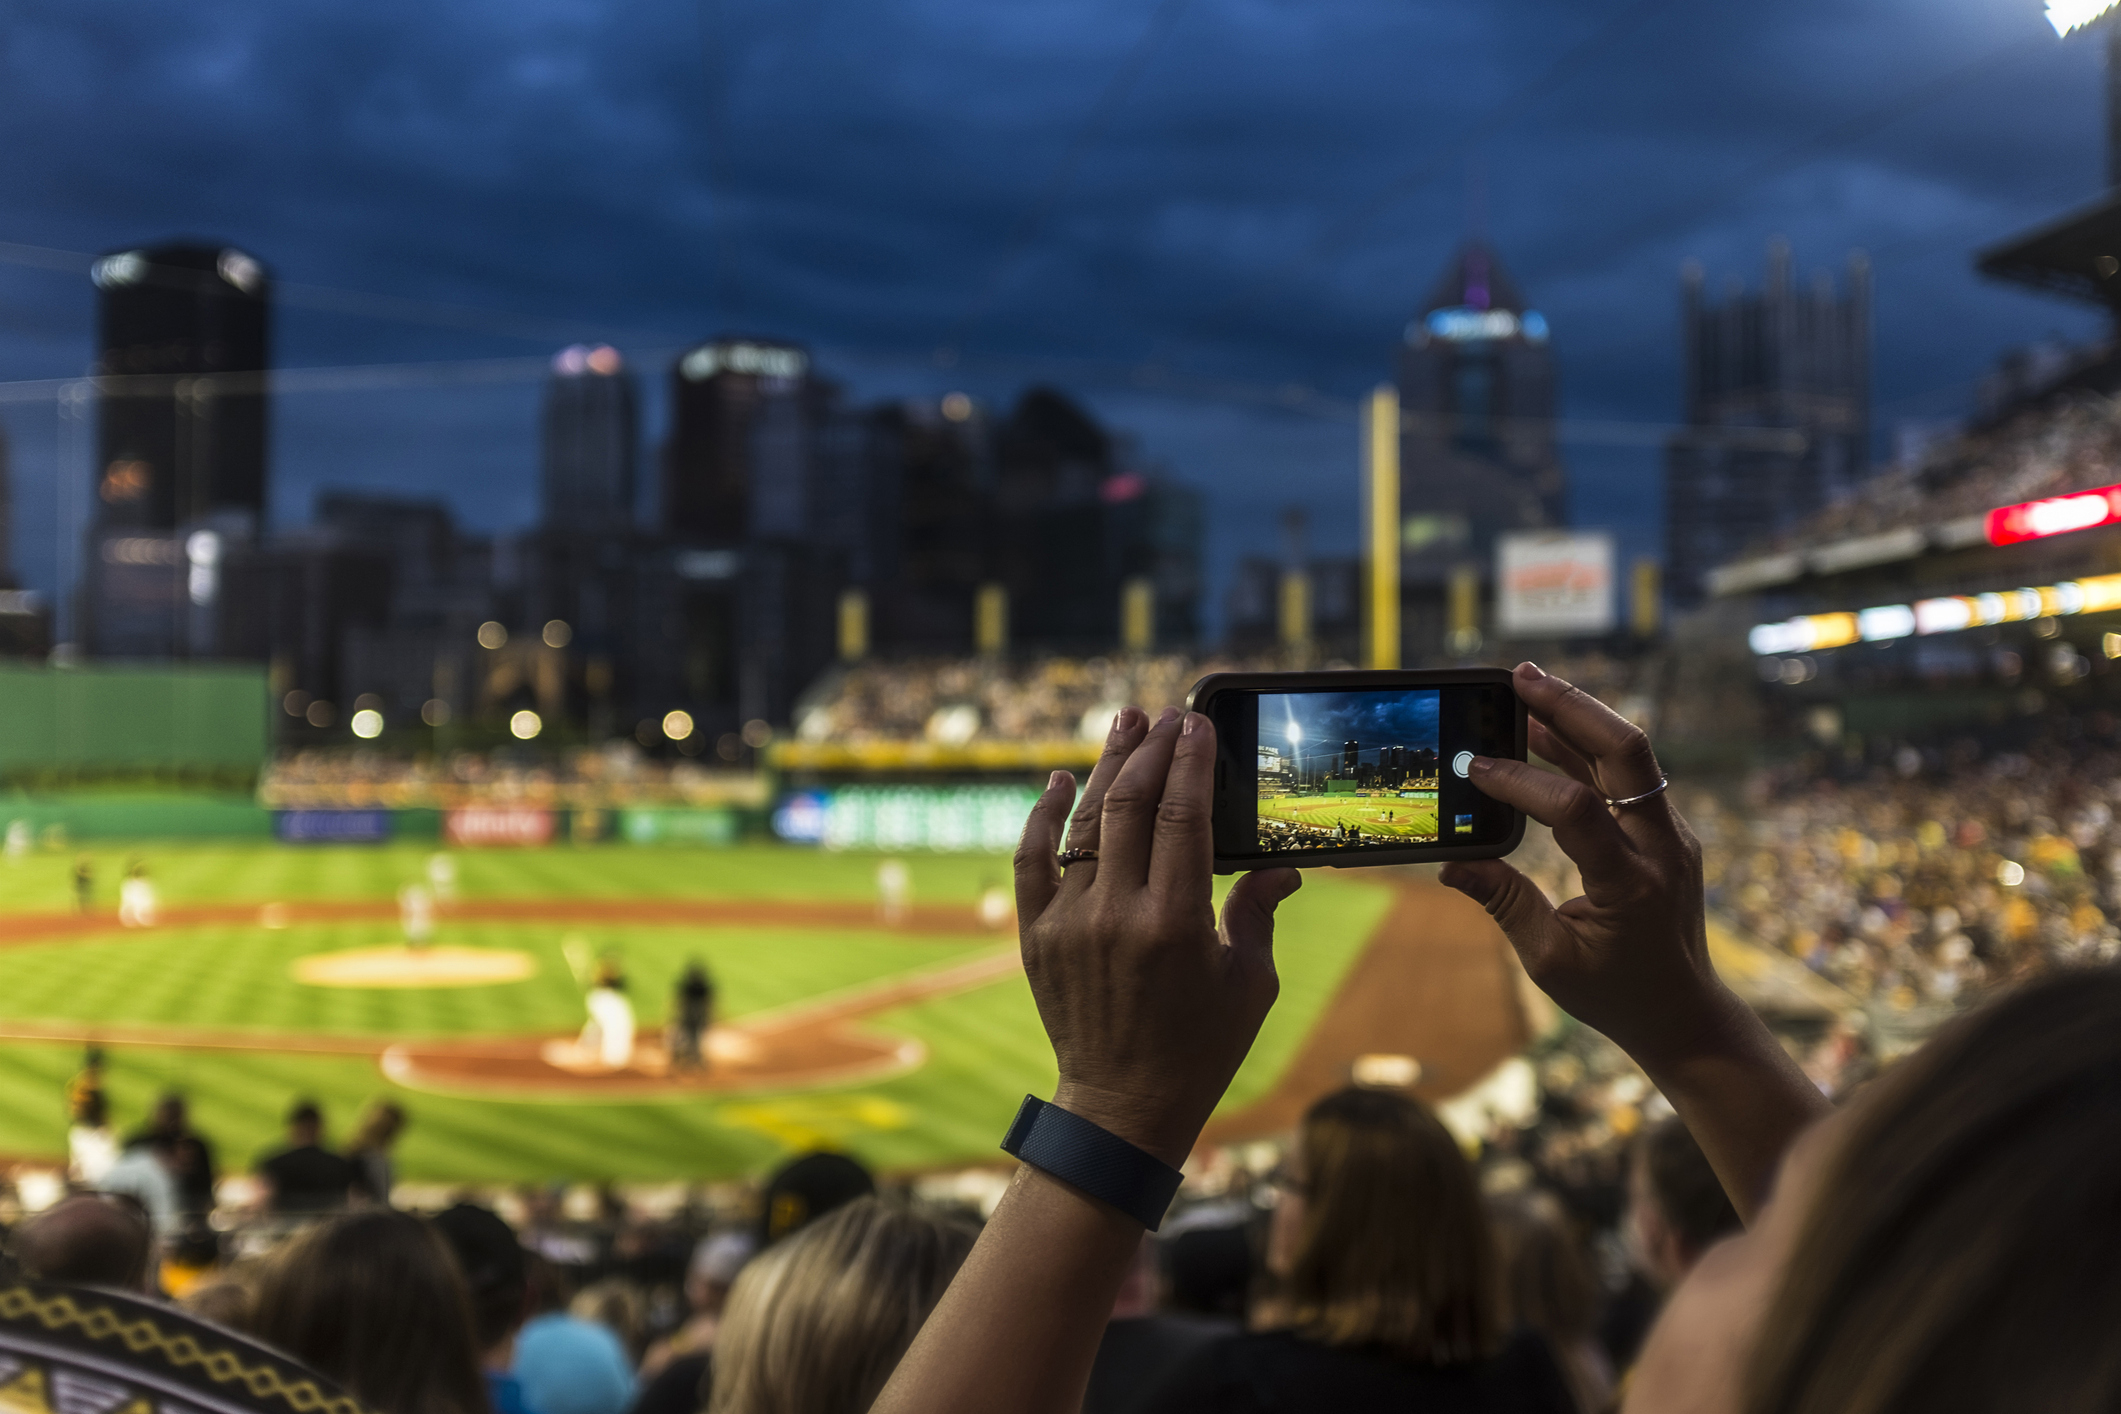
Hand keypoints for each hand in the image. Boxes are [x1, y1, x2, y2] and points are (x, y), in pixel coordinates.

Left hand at [1014, 707, 1301, 1166]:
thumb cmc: (1200, 1046)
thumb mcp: (1249, 982)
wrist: (1123, 1105)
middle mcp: (1116, 915)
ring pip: (1084, 825)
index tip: (1197, 725)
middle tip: (1162, 715)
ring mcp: (1070, 923)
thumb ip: (1260, 913)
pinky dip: (1042, 817)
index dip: (1190, 763)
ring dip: (1105, 768)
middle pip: (1131, 807)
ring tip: (1123, 724)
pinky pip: (1031, 862)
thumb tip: (1283, 868)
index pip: (1183, 818)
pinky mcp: (1037, 937)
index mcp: (1175, 924)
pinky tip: (1059, 780)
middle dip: (1149, 752)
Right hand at [1440, 662, 1731, 1065]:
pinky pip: (1627, 775)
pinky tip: (1546, 731)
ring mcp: (1669, 833)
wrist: (1684, 1011)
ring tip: (1525, 687)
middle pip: (1627, 752)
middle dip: (1572, 707)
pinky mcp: (1663, 830)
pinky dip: (1586, 747)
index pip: (1576, 810)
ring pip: (1630, 754)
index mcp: (1632, 884)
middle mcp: (1661, 848)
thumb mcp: (1550, 961)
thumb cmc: (1616, 993)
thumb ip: (1505, 904)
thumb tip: (1451, 866)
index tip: (1474, 767)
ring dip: (1578, 716)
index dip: (1522, 782)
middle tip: (1520, 676)